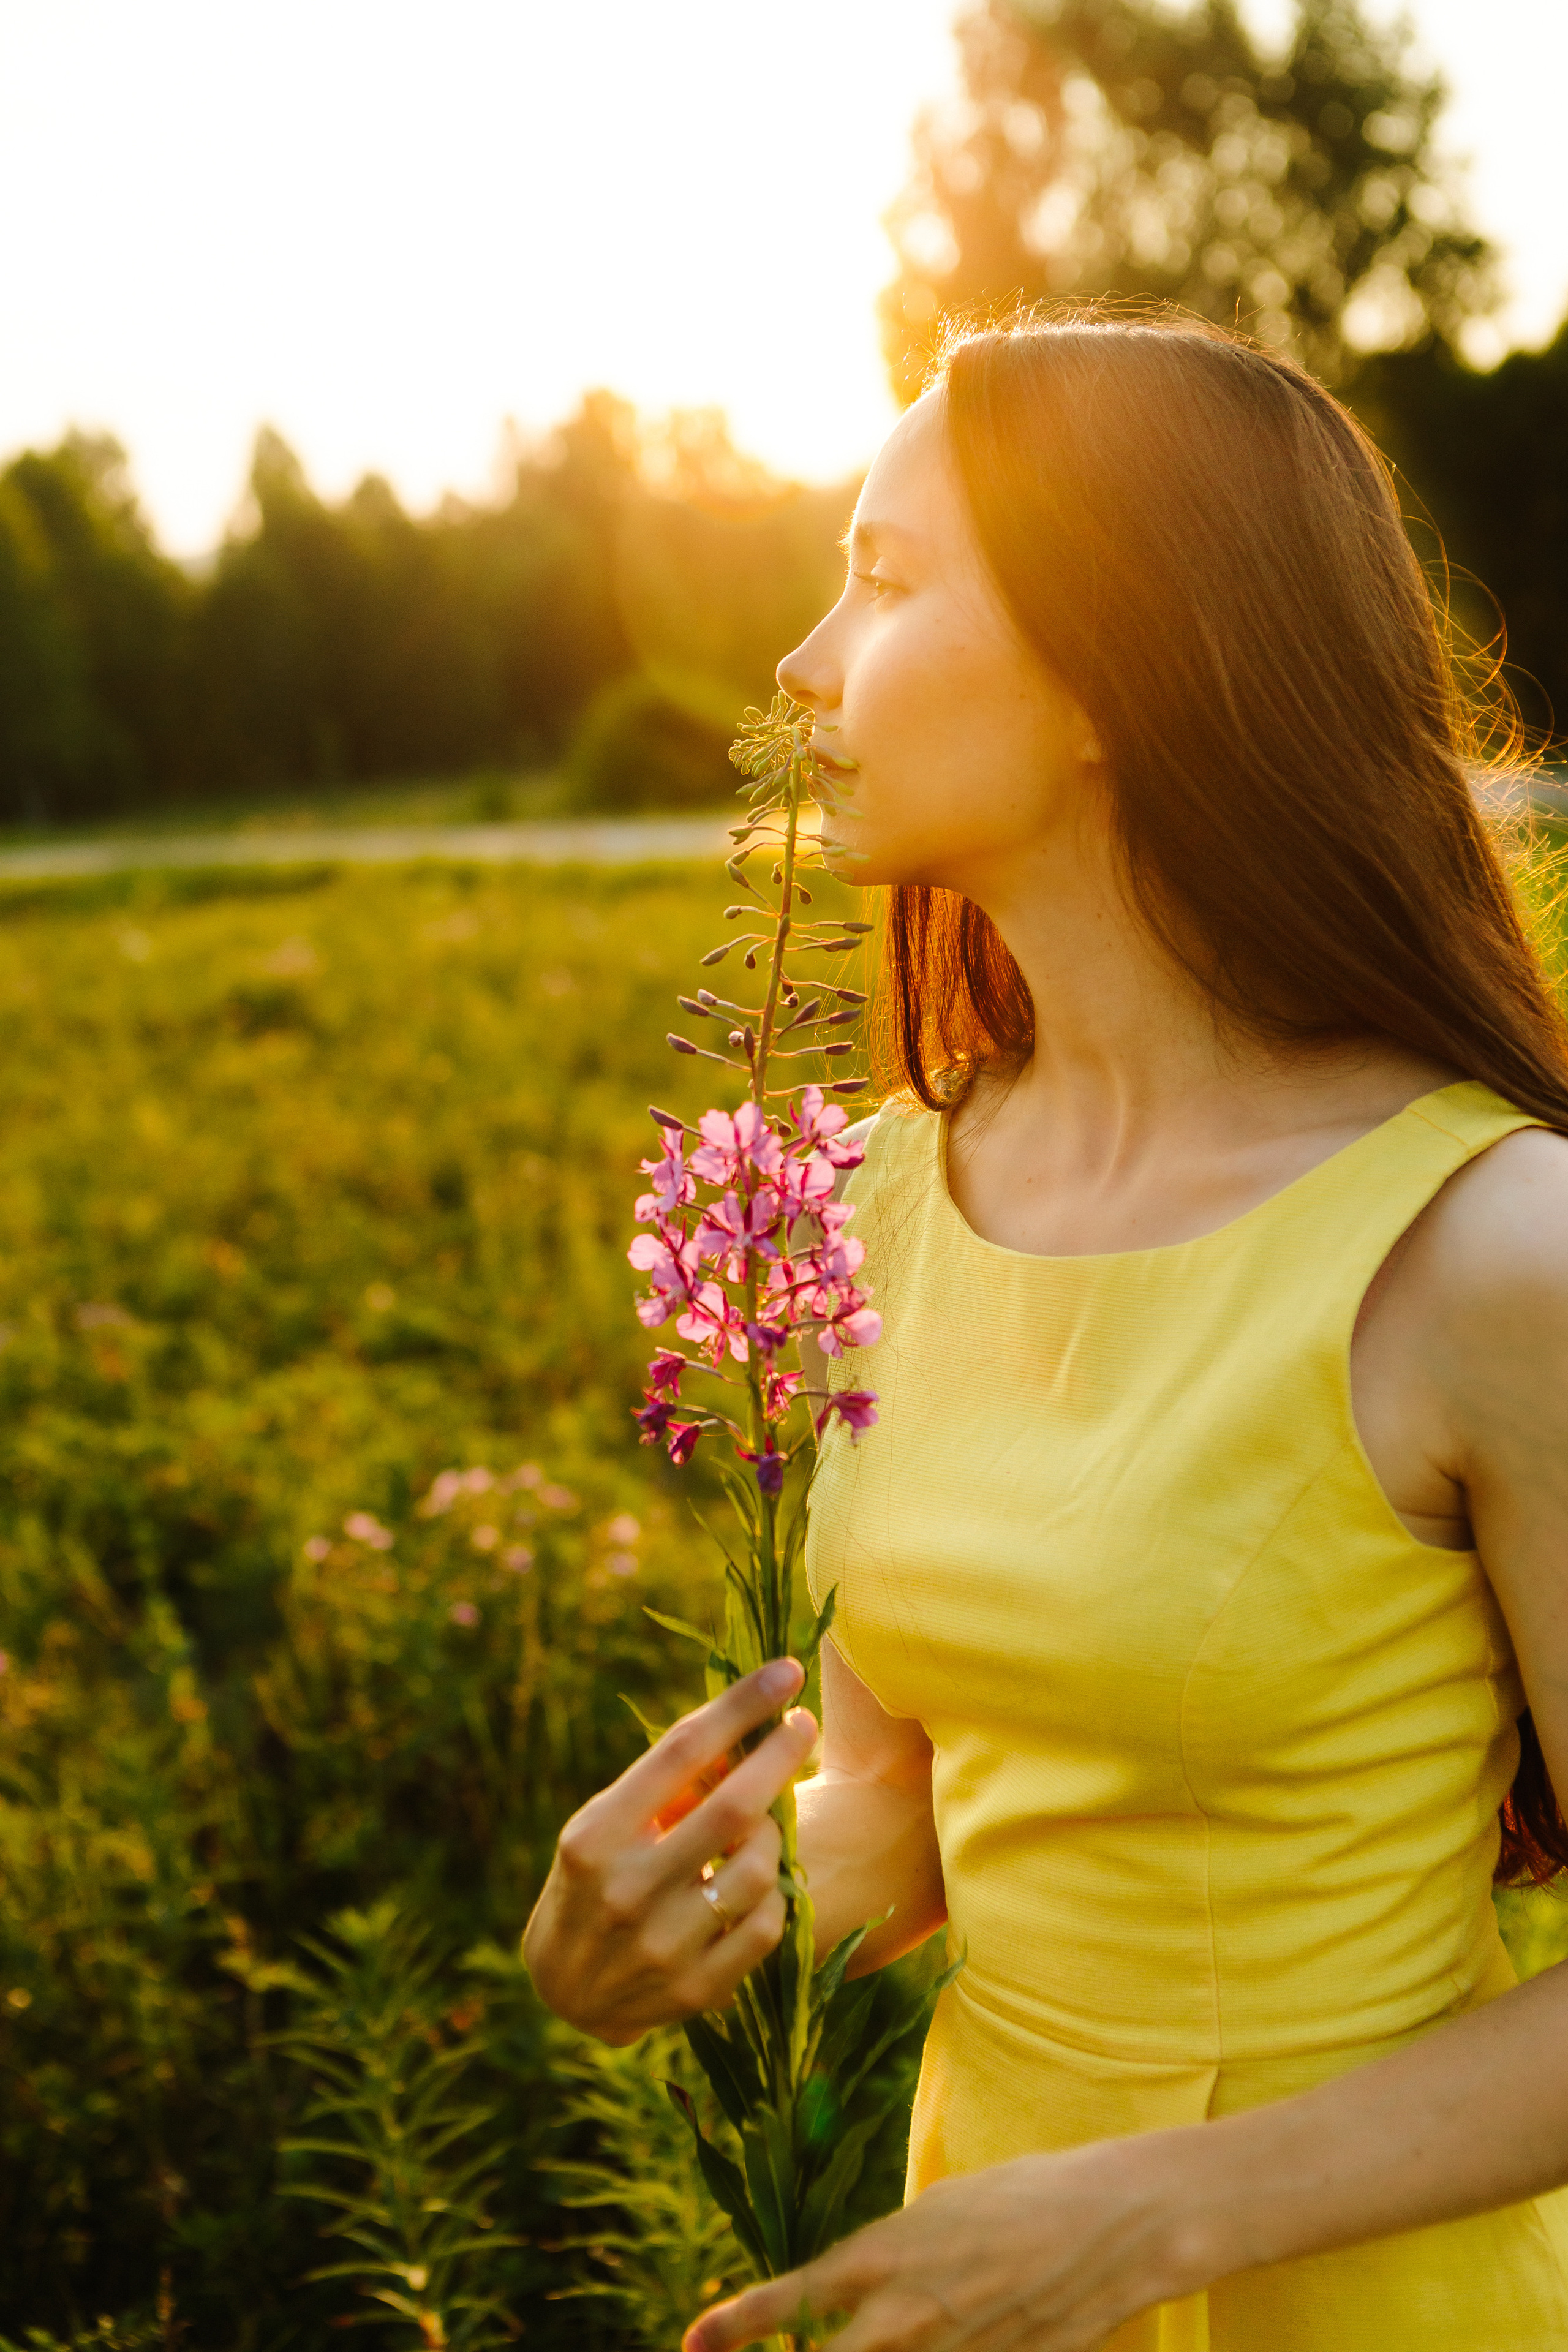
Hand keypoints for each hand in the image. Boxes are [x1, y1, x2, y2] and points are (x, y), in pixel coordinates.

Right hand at [522, 1658, 816, 2043]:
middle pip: (733, 1805)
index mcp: (596, 1835)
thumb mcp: (605, 1825)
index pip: (682, 1751)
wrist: (567, 1992)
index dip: (741, 1705)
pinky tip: (756, 1881)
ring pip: (758, 1865)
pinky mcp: (696, 1988)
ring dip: (771, 1833)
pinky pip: (767, 1924)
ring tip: (759, 1825)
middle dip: (780, 1753)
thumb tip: (743, 1725)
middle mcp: (626, 1888)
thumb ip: (664, 1785)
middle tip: (802, 1724)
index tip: (785, 1670)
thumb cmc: (593, 1881)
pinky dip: (772, 1892)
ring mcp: (662, 1944)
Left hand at [682, 2139, 1205, 2351]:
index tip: (695, 2341)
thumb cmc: (1026, 2196)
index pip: (795, 2296)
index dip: (741, 2324)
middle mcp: (908, 2312)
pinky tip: (947, 2339)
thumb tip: (856, 2291)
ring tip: (864, 2339)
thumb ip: (893, 2259)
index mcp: (888, 2253)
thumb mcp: (942, 2212)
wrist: (1114, 2222)